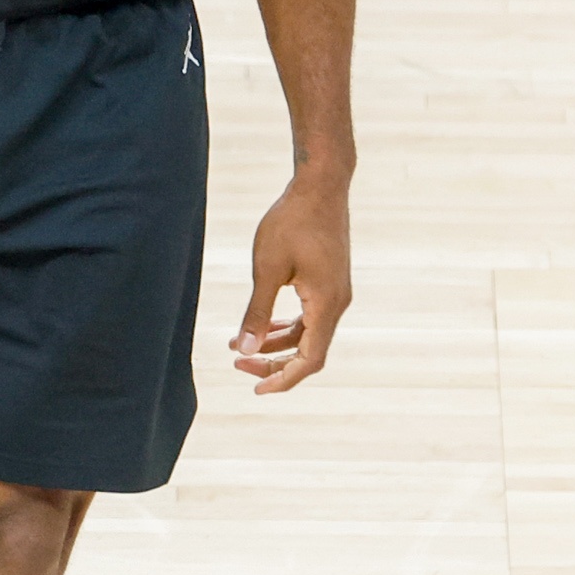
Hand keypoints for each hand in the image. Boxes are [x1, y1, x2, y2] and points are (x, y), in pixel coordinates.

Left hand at [231, 176, 350, 393]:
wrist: (321, 185)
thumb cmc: (292, 221)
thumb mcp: (267, 268)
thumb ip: (257, 313)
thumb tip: (245, 351)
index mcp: (326, 304)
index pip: (309, 360)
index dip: (283, 380)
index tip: (256, 389)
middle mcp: (337, 303)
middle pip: (309, 352)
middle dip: (273, 363)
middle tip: (237, 365)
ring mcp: (336, 293)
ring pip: (308, 334)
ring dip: (276, 344)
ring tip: (239, 345)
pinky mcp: (330, 282)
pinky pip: (310, 317)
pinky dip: (286, 326)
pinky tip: (263, 324)